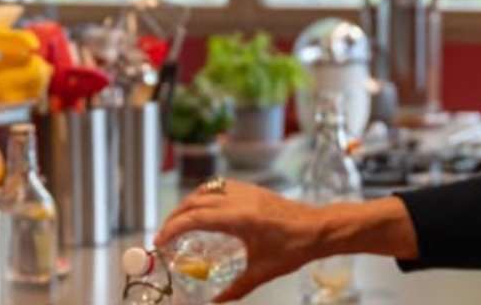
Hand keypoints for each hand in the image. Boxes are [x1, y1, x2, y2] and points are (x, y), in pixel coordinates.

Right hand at [155, 180, 321, 302]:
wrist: (320, 228)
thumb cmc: (294, 248)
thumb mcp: (262, 272)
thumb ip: (235, 288)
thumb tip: (214, 302)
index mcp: (240, 218)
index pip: (195, 217)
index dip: (172, 228)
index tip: (160, 241)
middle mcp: (240, 199)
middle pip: (196, 200)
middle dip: (175, 216)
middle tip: (165, 234)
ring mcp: (248, 191)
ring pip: (208, 189)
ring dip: (189, 202)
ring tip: (180, 221)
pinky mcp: (255, 190)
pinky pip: (221, 186)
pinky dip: (206, 195)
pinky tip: (205, 210)